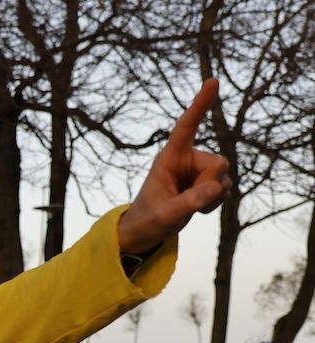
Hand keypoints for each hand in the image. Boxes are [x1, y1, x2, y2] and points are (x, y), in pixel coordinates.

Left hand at [116, 78, 232, 253]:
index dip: (199, 104)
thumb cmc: (148, 218)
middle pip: (219, 162)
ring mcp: (199, 170)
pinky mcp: (208, 182)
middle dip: (210, 185)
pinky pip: (226, 189)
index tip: (212, 81)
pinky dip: (215, 203)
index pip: (186, 126)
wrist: (147, 230)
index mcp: (170, 157)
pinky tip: (198, 208)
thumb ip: (188, 202)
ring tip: (187, 206)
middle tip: (188, 201)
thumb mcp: (164, 214)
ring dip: (212, 198)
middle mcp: (187, 159)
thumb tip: (216, 188)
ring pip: (225, 178)